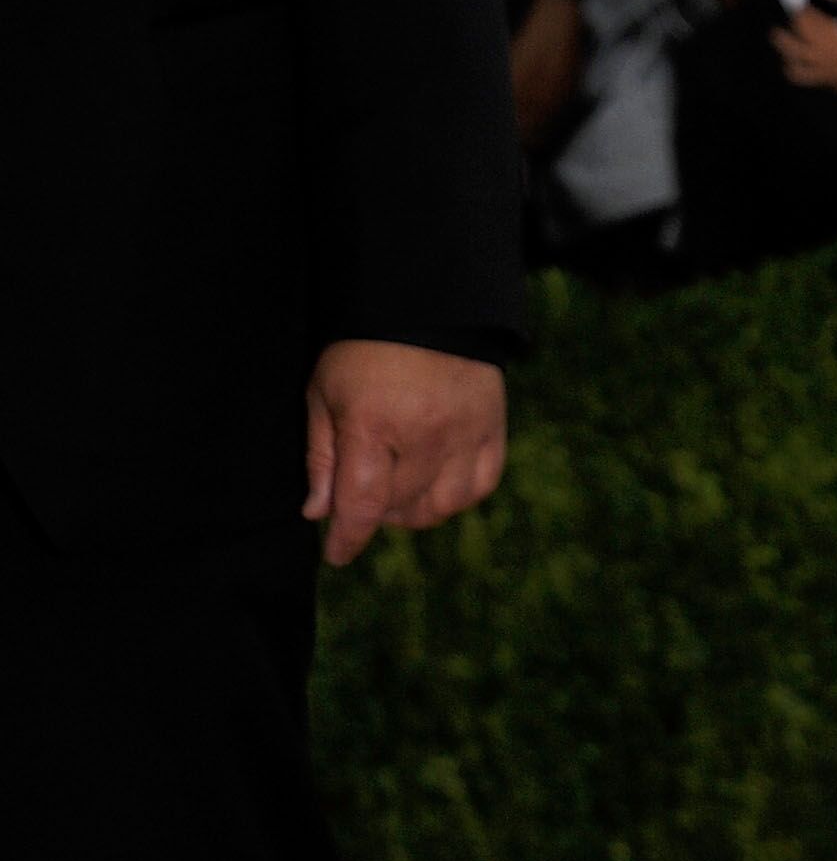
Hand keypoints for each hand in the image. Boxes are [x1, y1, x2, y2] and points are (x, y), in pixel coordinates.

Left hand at [304, 340, 507, 565]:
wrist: (430, 306)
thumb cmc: (365, 352)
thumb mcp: (324, 394)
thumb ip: (321, 456)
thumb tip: (319, 513)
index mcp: (373, 425)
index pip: (361, 504)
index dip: (347, 539)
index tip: (337, 554)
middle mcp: (425, 435)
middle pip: (399, 508)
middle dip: (374, 513)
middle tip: (364, 494)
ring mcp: (465, 432)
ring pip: (442, 506)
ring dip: (416, 511)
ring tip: (401, 490)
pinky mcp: (493, 426)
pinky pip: (480, 485)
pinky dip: (457, 495)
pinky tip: (438, 482)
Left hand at [773, 9, 836, 101]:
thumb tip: (825, 24)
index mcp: (831, 34)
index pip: (808, 20)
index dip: (803, 12)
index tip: (801, 7)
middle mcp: (821, 50)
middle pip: (794, 38)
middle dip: (785, 31)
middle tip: (782, 25)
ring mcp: (819, 65)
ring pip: (793, 57)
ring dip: (785, 49)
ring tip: (780, 42)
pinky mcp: (821, 78)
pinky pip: (801, 76)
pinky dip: (793, 70)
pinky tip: (790, 66)